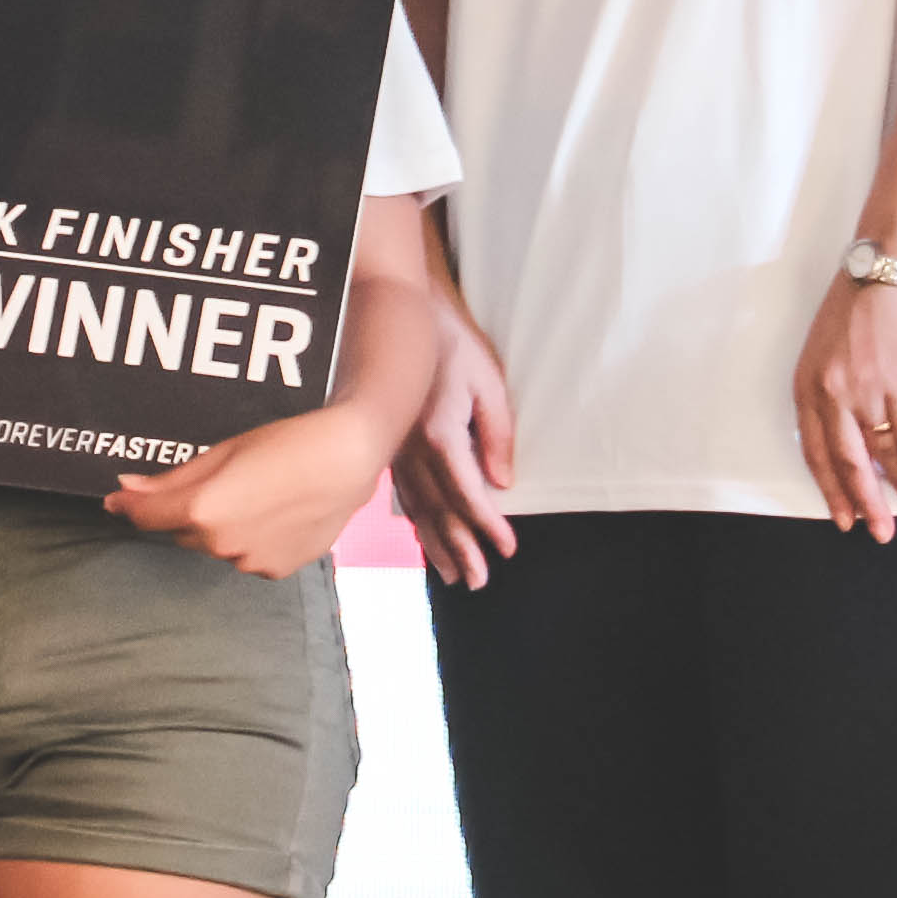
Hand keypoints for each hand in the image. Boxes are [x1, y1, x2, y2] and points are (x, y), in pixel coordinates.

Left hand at [110, 405, 391, 579]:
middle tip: (222, 481)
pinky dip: (251, 539)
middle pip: (183, 531)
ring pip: (216, 545)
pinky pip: (247, 556)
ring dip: (222, 527)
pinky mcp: (275, 570)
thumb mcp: (222, 452)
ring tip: (258, 493)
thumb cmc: (286, 444)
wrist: (347, 459)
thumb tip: (123, 491)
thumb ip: (170, 480)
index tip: (118, 499)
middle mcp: (222, 543)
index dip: (129, 506)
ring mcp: (250, 561)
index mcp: (202, 510)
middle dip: (190, 512)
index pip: (147, 516)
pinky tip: (277, 512)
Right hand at [392, 294, 521, 589]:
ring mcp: (395, 451)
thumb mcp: (487, 382)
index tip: (507, 549)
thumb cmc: (451, 344)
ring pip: (418, 509)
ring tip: (455, 576)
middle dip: (462, 549)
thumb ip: (496, 434)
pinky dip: (416, 521)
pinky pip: (402, 494)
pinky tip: (423, 536)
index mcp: (438, 435)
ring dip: (437, 544)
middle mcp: (411, 451)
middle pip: (440, 512)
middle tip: (480, 581)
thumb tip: (502, 481)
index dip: (488, 525)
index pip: (467, 493)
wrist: (399, 316)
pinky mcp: (389, 446)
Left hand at [791, 275, 896, 536]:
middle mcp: (830, 393)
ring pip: (880, 455)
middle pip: (846, 462)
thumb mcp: (825, 351)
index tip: (841, 516)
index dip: (830, 488)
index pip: (815, 452)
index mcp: (807, 386)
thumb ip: (829, 392)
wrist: (886, 268)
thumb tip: (849, 435)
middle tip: (875, 532)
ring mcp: (864, 389)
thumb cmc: (857, 306)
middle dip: (861, 502)